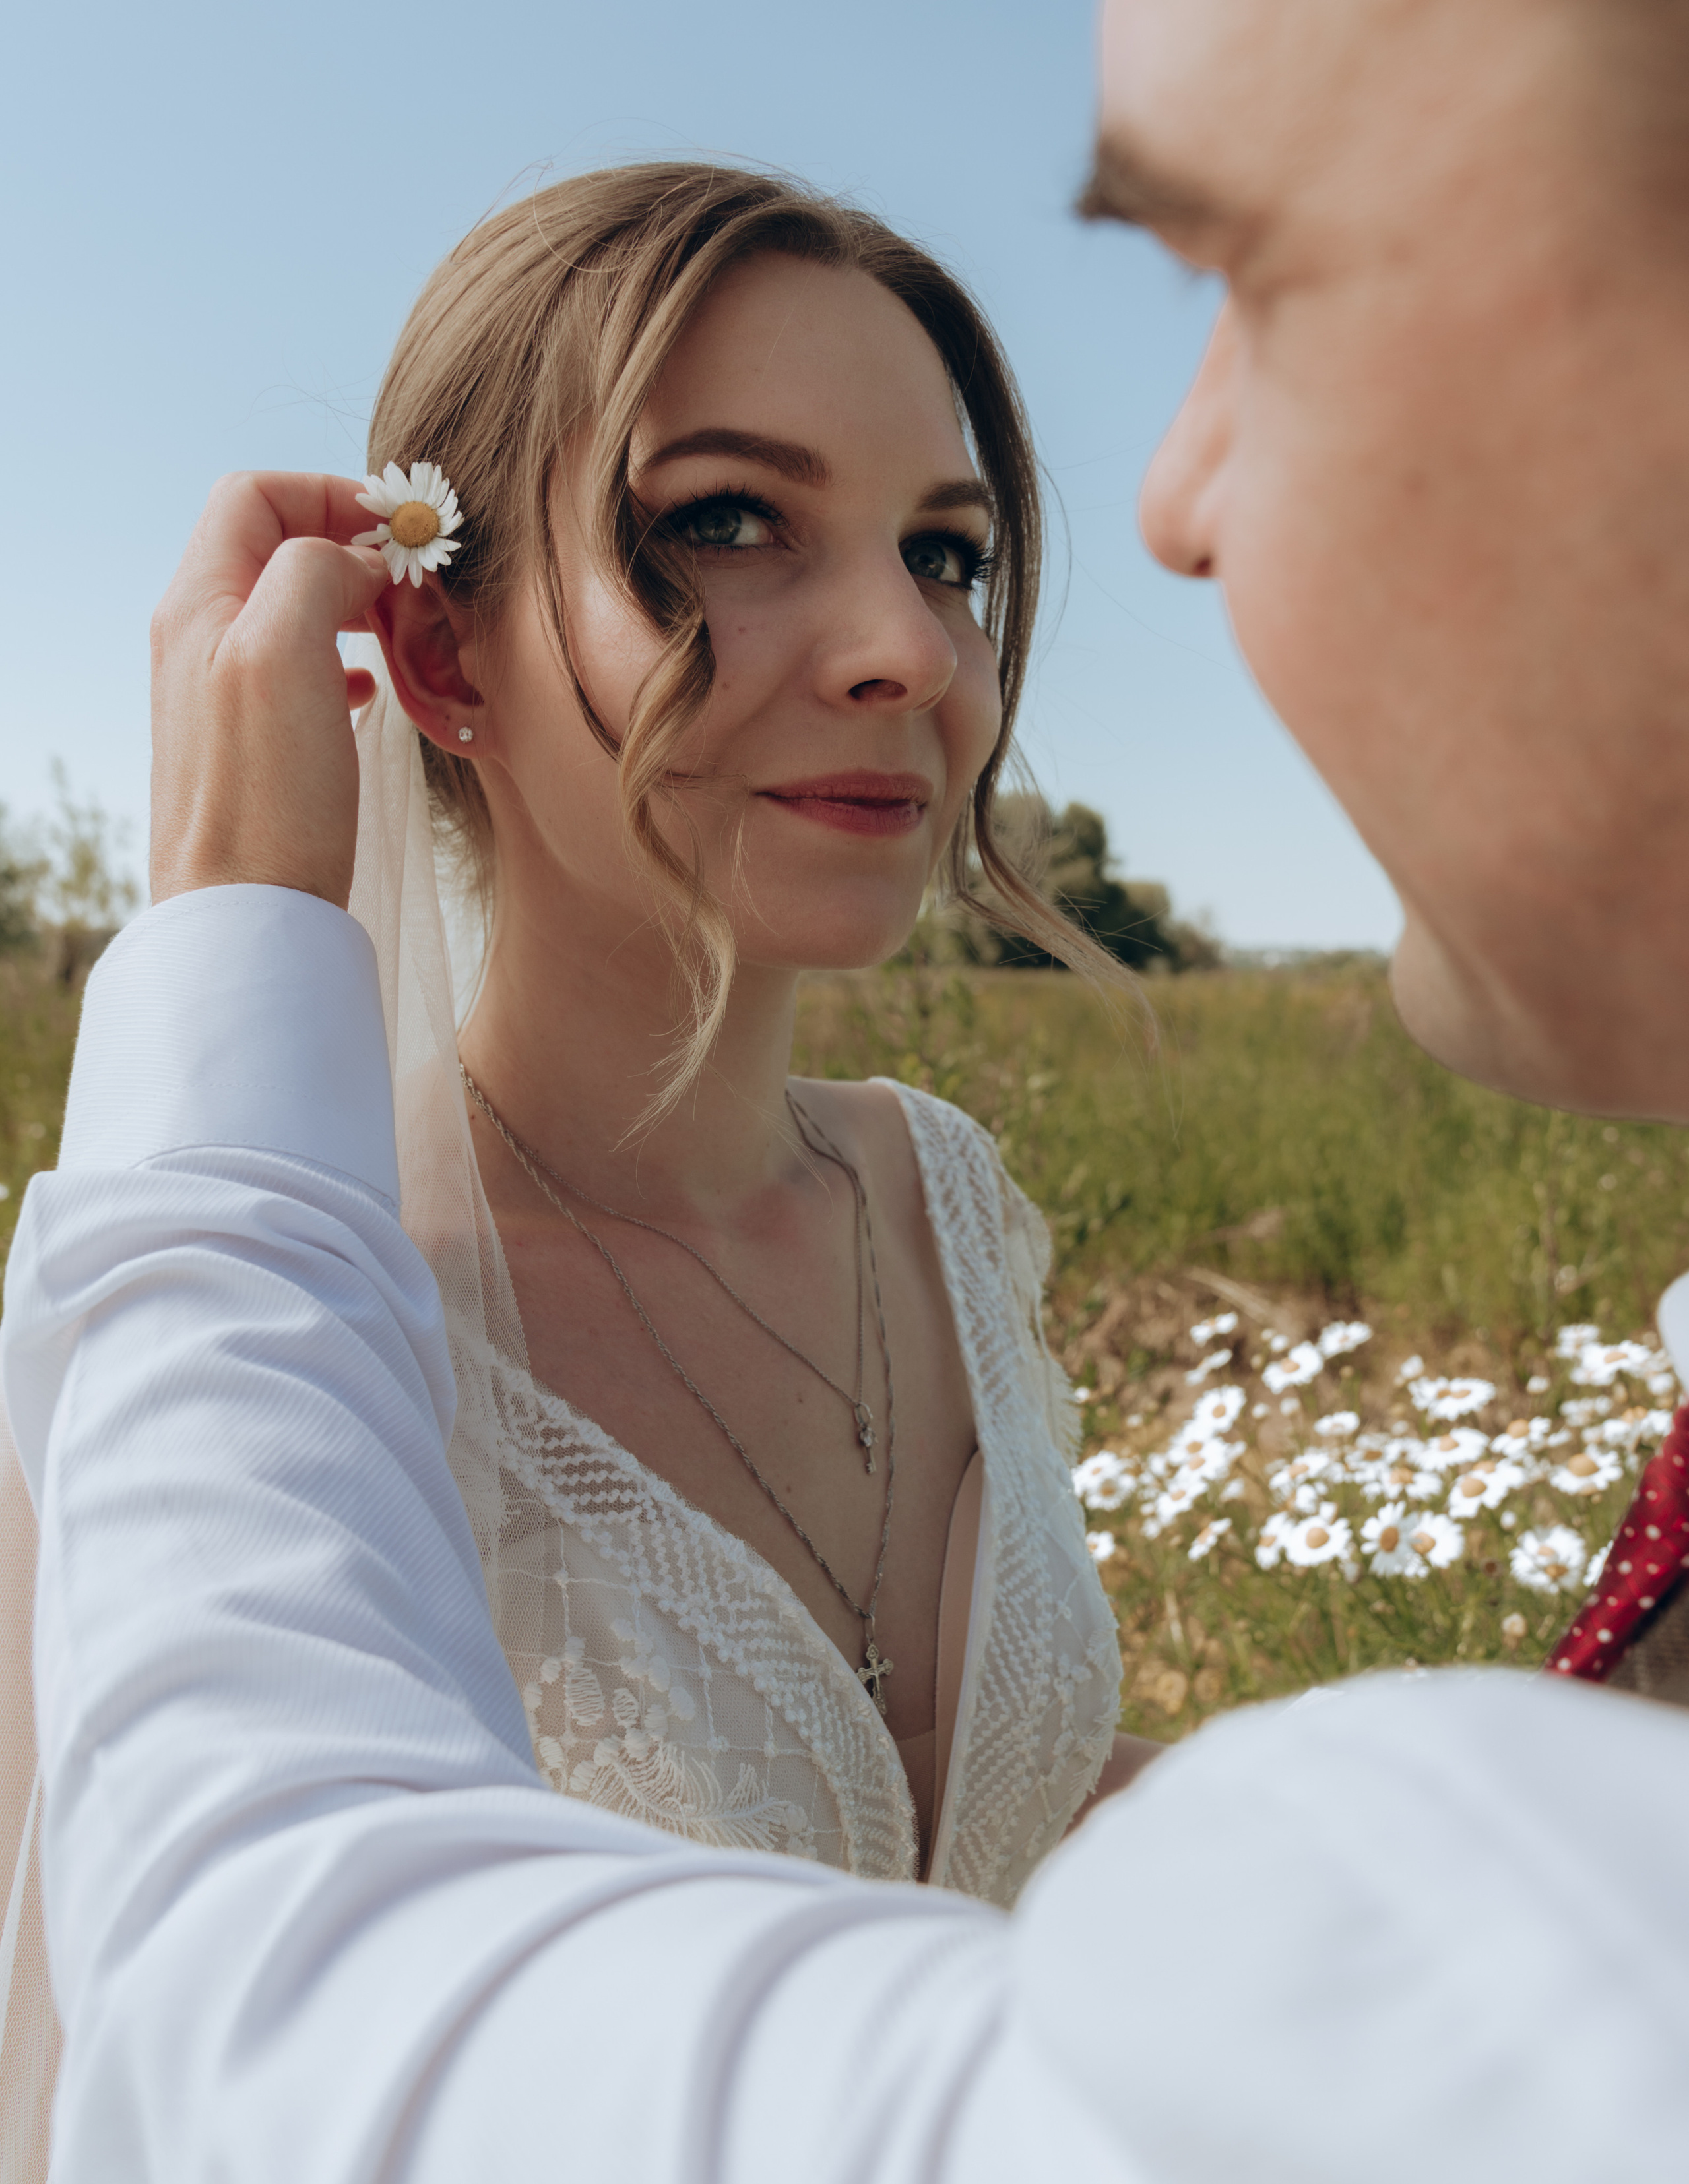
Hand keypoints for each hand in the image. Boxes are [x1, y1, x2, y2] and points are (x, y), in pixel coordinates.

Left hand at [149, 473, 390, 908]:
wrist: (249, 919)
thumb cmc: (267, 795)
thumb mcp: (284, 651)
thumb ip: (313, 572)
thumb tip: (354, 560)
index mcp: (199, 604)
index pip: (256, 496)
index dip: (331, 495)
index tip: (401, 533)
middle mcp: (202, 640)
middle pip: (277, 546)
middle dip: (353, 549)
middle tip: (416, 585)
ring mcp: (226, 694)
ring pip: (295, 609)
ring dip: (358, 605)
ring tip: (406, 633)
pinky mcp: (255, 746)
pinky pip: (303, 671)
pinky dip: (349, 661)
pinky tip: (376, 691)